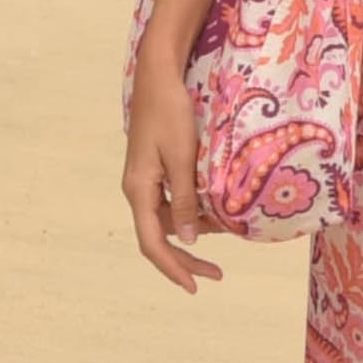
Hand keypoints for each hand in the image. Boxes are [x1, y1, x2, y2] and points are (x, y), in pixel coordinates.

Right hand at [122, 41, 225, 294]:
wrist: (158, 76)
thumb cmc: (171, 112)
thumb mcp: (182, 158)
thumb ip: (186, 199)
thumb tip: (190, 238)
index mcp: (139, 190)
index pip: (152, 243)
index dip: (173, 267)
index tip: (194, 287)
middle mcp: (137, 190)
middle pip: (159, 237)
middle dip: (186, 258)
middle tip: (216, 274)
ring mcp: (145, 180)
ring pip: (167, 220)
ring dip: (193, 230)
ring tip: (225, 230)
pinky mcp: (154, 169)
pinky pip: (171, 202)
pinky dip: (192, 211)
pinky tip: (212, 209)